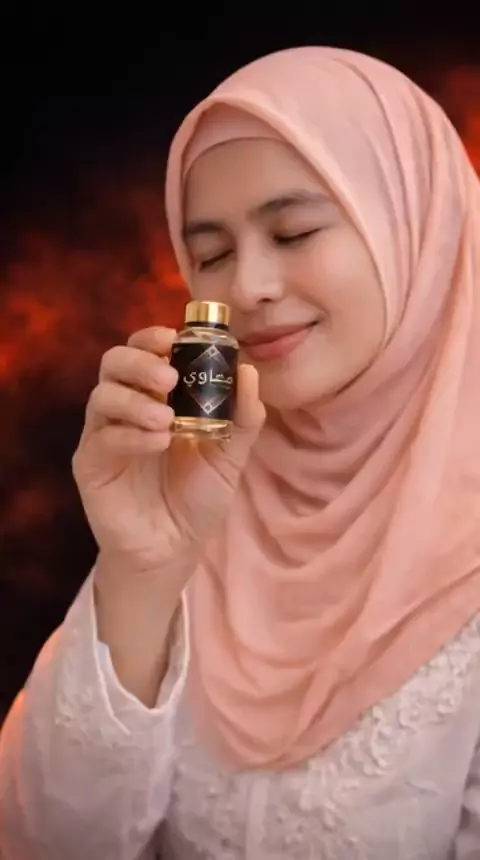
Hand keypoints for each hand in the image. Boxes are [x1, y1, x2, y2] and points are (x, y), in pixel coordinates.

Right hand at [72, 326, 264, 578]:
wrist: (174, 550)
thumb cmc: (197, 498)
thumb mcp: (229, 456)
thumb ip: (242, 416)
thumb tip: (249, 371)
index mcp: (157, 396)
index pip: (144, 351)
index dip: (154, 337)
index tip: (174, 337)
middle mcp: (126, 408)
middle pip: (115, 363)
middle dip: (140, 361)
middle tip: (169, 374)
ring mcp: (104, 435)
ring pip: (102, 396)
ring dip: (135, 400)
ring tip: (166, 419)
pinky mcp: (91, 465)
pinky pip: (102, 438)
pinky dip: (131, 435)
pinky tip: (158, 442)